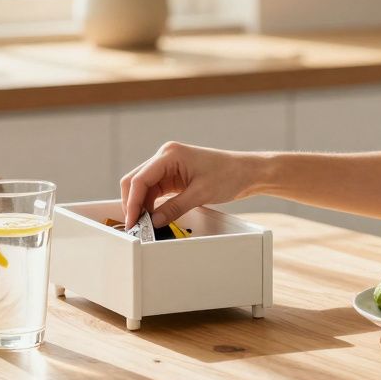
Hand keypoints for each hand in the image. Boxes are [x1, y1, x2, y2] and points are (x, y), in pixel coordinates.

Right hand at [119, 141, 260, 227]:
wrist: (247, 172)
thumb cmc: (229, 175)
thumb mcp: (200, 194)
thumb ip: (173, 208)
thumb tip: (153, 222)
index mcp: (170, 154)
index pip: (140, 179)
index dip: (132, 202)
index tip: (132, 221)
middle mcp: (166, 156)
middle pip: (136, 180)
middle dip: (133, 203)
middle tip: (136, 225)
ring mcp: (169, 165)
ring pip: (144, 186)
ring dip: (141, 204)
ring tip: (144, 224)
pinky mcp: (174, 175)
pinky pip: (155, 189)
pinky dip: (151, 203)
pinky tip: (153, 216)